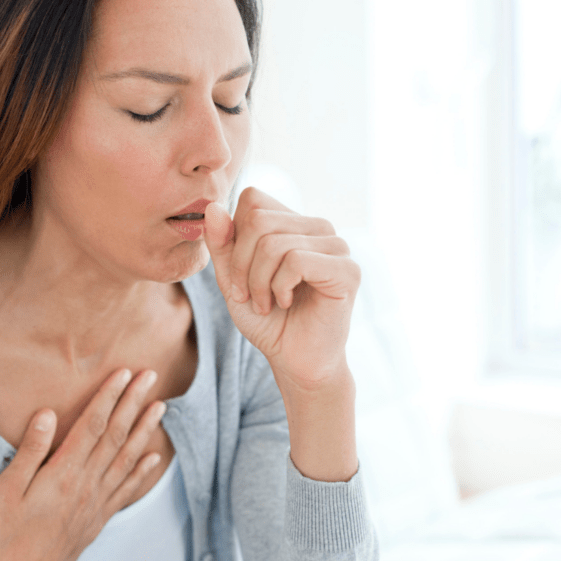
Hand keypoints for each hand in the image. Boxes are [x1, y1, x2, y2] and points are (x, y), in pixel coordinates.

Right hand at [0, 369, 165, 560]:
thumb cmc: (3, 536)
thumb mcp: (6, 490)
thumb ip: (30, 450)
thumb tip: (48, 413)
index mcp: (63, 473)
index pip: (92, 425)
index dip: (109, 396)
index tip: (124, 373)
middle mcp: (87, 485)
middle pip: (116, 435)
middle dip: (133, 402)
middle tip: (150, 376)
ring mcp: (96, 504)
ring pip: (127, 459)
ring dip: (145, 431)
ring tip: (161, 407)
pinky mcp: (97, 520)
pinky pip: (126, 490)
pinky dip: (142, 472)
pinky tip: (154, 458)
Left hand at [204, 187, 360, 388]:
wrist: (295, 360)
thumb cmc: (268, 320)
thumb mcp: (232, 279)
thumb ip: (222, 244)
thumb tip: (213, 206)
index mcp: (294, 223)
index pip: (253, 200)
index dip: (234, 238)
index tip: (236, 276)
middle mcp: (319, 228)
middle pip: (259, 220)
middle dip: (241, 264)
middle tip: (247, 296)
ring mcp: (337, 246)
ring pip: (275, 242)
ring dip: (258, 281)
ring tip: (266, 304)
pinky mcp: (348, 270)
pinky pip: (296, 260)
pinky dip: (279, 287)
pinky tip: (286, 303)